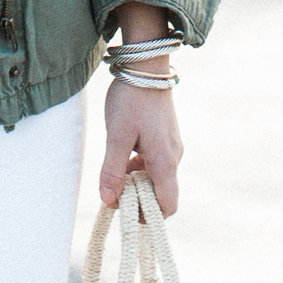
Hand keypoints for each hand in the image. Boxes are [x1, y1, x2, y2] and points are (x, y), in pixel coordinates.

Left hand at [98, 78, 182, 217]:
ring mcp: (171, 145)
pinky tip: (123, 154)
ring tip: (115, 170)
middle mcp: (173, 156)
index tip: (125, 211)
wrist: (146, 67)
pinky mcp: (166, 136)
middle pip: (161, 193)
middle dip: (139, 198)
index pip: (167, 206)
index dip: (149, 216)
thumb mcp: (116, 136)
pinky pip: (156, 162)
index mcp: (165, 161)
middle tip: (114, 189)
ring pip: (157, 177)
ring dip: (138, 181)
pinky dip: (140, 166)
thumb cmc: (131, 100)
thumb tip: (108, 200)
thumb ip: (112, 170)